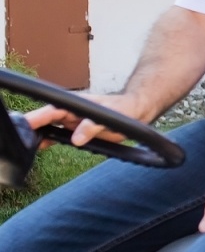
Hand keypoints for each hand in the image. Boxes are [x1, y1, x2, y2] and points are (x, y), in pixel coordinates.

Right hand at [24, 92, 151, 147]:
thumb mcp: (112, 116)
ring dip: (39, 135)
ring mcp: (73, 122)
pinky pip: (59, 135)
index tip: (26, 124)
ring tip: (26, 145)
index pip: (53, 110)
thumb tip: (76, 138)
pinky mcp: (77, 131)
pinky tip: (41, 147)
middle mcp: (71, 112)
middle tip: (20, 136)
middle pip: (46, 119)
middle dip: (32, 126)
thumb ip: (93, 126)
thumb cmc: (125, 108)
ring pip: (50, 127)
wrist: (137, 112)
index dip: (38, 117)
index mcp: (77, 104)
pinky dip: (49, 140)